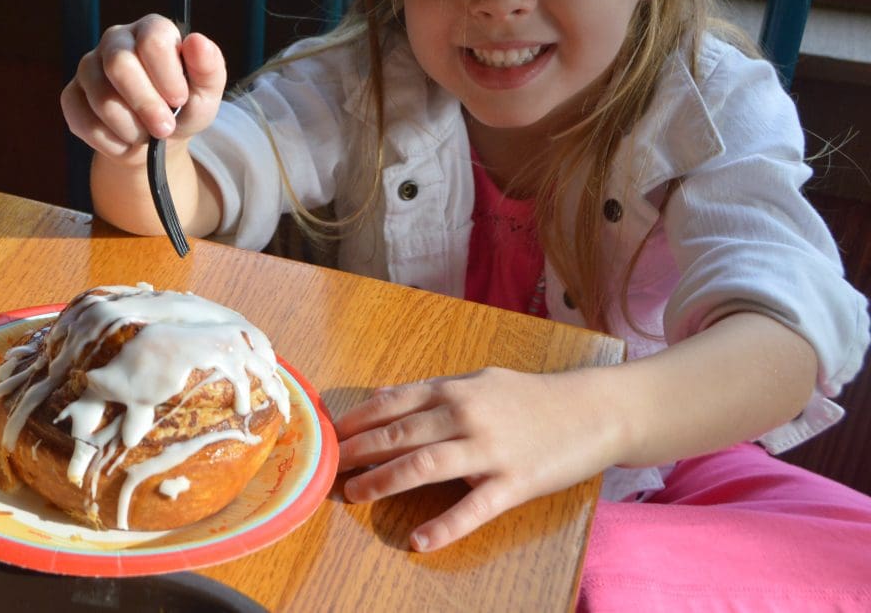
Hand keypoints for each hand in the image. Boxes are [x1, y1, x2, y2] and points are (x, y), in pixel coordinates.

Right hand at [61, 14, 226, 162]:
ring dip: (130, 127)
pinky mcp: (71, 95)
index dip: (166, 75)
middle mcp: (116, 40)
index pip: (152, 40)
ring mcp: (88, 66)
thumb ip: (208, 68)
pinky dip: (110, 141)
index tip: (179, 99)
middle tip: (164, 128)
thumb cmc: (183, 109)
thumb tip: (198, 42)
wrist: (155, 139)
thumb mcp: (206, 93)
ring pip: (101, 97)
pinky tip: (124, 140)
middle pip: (119, 65)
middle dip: (145, 104)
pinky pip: (83, 120)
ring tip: (146, 135)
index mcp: (151, 29)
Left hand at [334, 367, 617, 551]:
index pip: (393, 403)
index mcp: (454, 390)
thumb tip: (384, 394)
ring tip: (354, 495)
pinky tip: (419, 540)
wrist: (594, 410)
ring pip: (425, 465)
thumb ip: (432, 391)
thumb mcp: (478, 382)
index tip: (329, 434)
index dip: (357, 420)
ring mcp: (490, 449)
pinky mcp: (515, 482)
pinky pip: (474, 508)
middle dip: (359, 451)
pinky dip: (444, 525)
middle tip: (328, 468)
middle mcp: (466, 415)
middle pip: (399, 434)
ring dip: (384, 481)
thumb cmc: (532, 397)